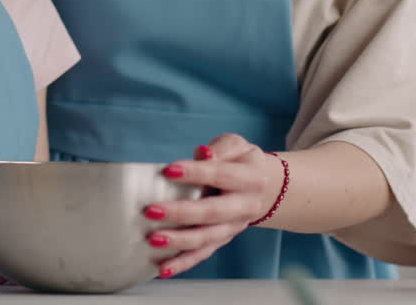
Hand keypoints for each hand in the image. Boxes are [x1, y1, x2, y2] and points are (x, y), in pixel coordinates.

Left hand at [142, 134, 281, 277]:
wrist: (263, 187)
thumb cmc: (240, 162)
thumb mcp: (235, 146)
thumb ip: (218, 150)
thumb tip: (202, 154)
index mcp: (250, 179)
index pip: (221, 175)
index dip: (195, 173)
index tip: (168, 171)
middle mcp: (245, 206)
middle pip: (213, 212)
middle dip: (181, 213)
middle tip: (152, 210)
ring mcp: (234, 227)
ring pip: (207, 238)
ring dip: (179, 241)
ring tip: (153, 240)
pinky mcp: (222, 241)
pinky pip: (202, 255)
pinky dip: (182, 263)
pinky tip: (162, 269)